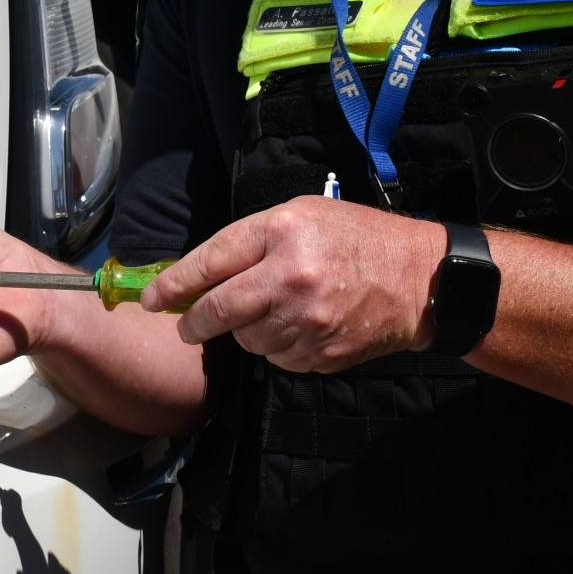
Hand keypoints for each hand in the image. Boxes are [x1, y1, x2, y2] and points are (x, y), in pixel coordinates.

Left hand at [141, 196, 442, 371]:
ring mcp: (308, 321)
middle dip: (193, 322)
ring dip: (245, 331)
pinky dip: (276, 346)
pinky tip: (299, 325)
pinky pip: (277, 358)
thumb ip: (249, 241)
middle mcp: (292, 278)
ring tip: (273, 309)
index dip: (174, 283)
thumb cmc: (356, 238)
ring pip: (247, 339)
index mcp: (283, 233)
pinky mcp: (321, 354)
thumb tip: (197, 274)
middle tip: (186, 325)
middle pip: (219, 311)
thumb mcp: (302, 215)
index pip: (211, 261)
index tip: (151, 298)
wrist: (421, 280)